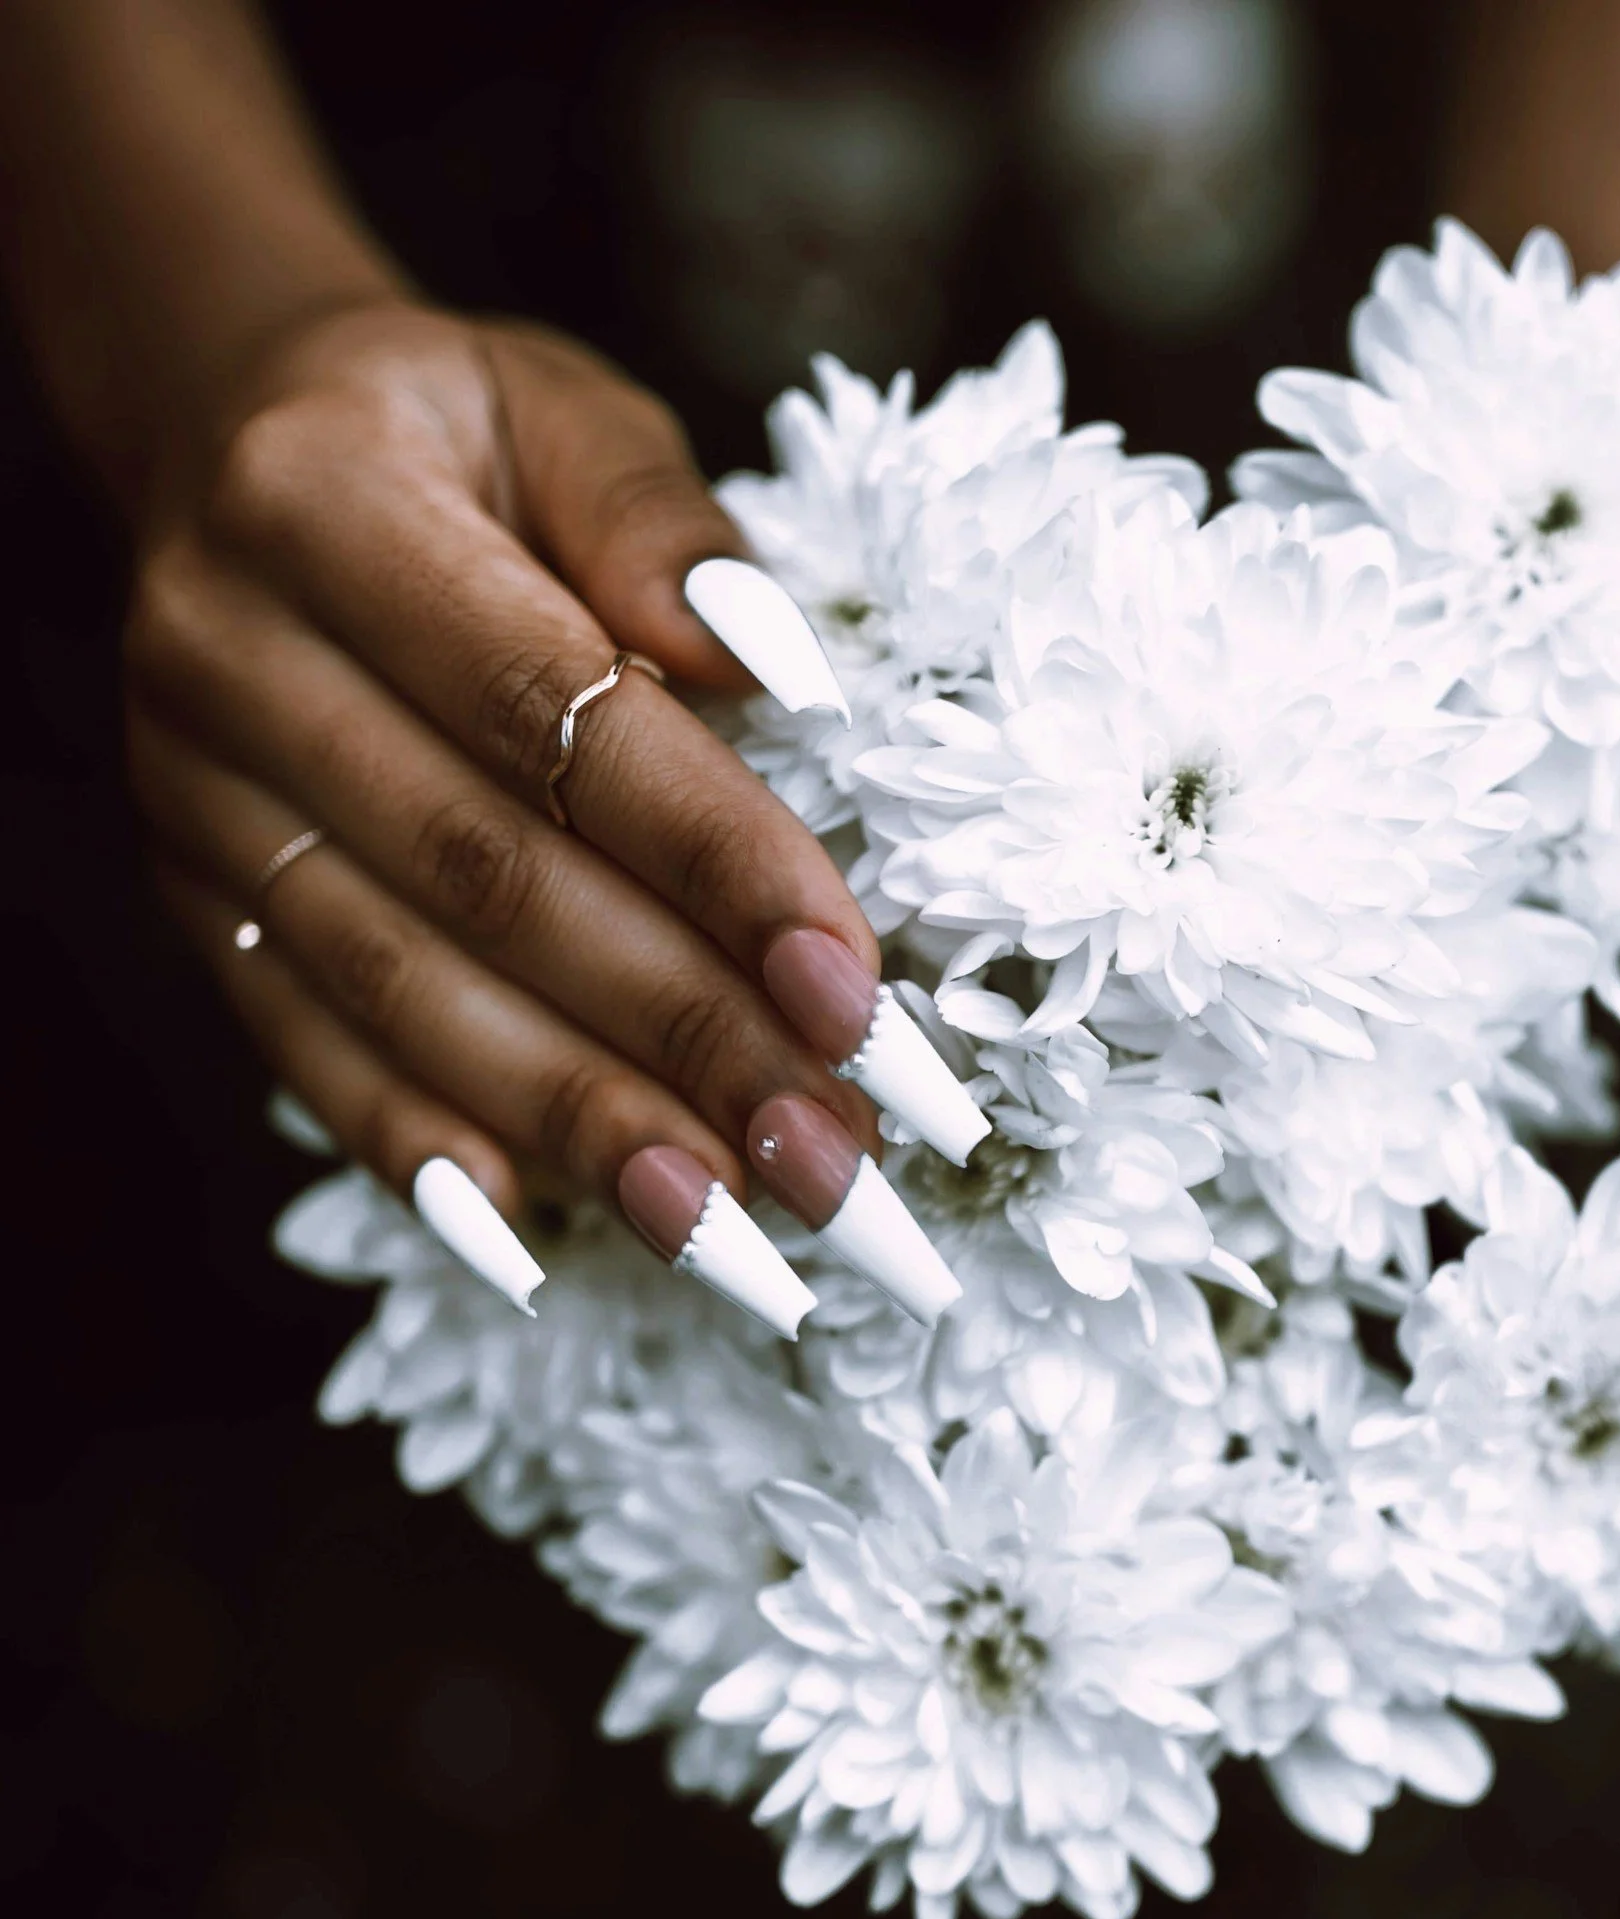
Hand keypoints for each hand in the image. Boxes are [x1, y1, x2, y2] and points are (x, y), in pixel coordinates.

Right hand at [127, 298, 882, 1244]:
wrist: (230, 442)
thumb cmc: (448, 432)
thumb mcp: (561, 407)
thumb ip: (662, 523)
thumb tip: (780, 671)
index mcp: (325, 503)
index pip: (551, 715)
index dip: (711, 861)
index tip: (851, 990)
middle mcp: (227, 659)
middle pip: (490, 882)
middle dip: (681, 1038)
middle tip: (834, 1155)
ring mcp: (194, 798)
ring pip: (405, 992)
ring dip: (582, 1126)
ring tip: (734, 1228)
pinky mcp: (194, 897)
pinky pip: (302, 1047)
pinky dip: (424, 1150)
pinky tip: (540, 1236)